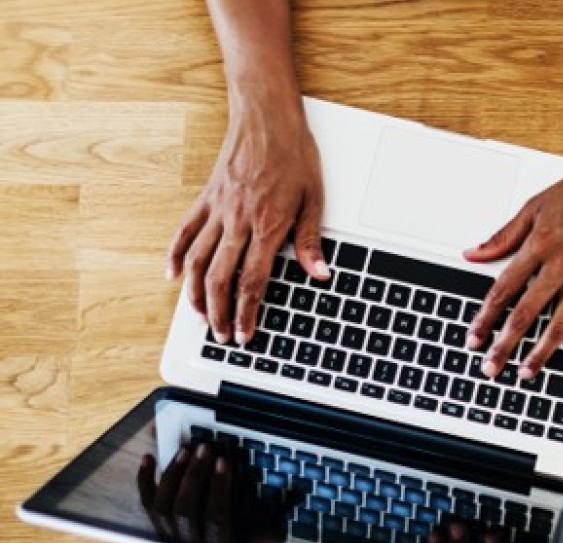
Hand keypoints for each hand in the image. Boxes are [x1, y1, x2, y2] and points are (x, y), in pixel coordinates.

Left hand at [137, 443, 288, 542]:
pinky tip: (149, 458)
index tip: (225, 461)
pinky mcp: (158, 529)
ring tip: (185, 451)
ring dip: (173, 474)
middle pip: (185, 508)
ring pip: (163, 505)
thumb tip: (275, 534)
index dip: (219, 486)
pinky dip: (144, 480)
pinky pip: (146, 505)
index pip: (215, 515)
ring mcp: (170, 537)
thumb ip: (260, 541)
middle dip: (194, 475)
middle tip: (204, 449)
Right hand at [165, 88, 326, 345]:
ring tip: (199, 316)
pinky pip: (184, 230)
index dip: (247, 312)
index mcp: (268, 225)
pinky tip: (172, 276)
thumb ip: (310, 240)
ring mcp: (218, 209)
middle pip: (220, 278)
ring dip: (195, 293)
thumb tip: (319, 272)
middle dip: (219, 313)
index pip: (252, 280)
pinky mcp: (206, 197)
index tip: (244, 334)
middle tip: (221, 335)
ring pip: (196, 260)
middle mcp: (238, 221)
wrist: (266, 116)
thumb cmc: (294, 153)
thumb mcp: (314, 197)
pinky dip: (174, 255)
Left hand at [464, 140, 562, 379]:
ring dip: (542, 353)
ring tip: (527, 373)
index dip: (485, 318)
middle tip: (491, 367)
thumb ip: (503, 236)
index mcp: (538, 245)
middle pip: (526, 314)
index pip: (503, 290)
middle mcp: (561, 265)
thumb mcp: (535, 206)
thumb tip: (473, 254)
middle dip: (505, 345)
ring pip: (560, 325)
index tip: (474, 337)